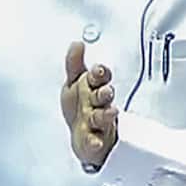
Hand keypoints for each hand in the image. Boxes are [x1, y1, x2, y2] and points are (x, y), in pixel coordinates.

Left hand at [61, 41, 117, 169]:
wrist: (82, 135)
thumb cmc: (81, 104)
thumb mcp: (74, 82)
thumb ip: (75, 63)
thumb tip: (77, 43)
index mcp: (94, 87)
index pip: (100, 76)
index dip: (100, 73)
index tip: (98, 70)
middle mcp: (98, 103)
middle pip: (104, 95)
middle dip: (106, 93)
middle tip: (107, 91)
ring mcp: (97, 122)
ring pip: (103, 116)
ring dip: (107, 114)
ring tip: (110, 113)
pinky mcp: (94, 140)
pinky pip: (95, 141)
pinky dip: (95, 142)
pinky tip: (94, 142)